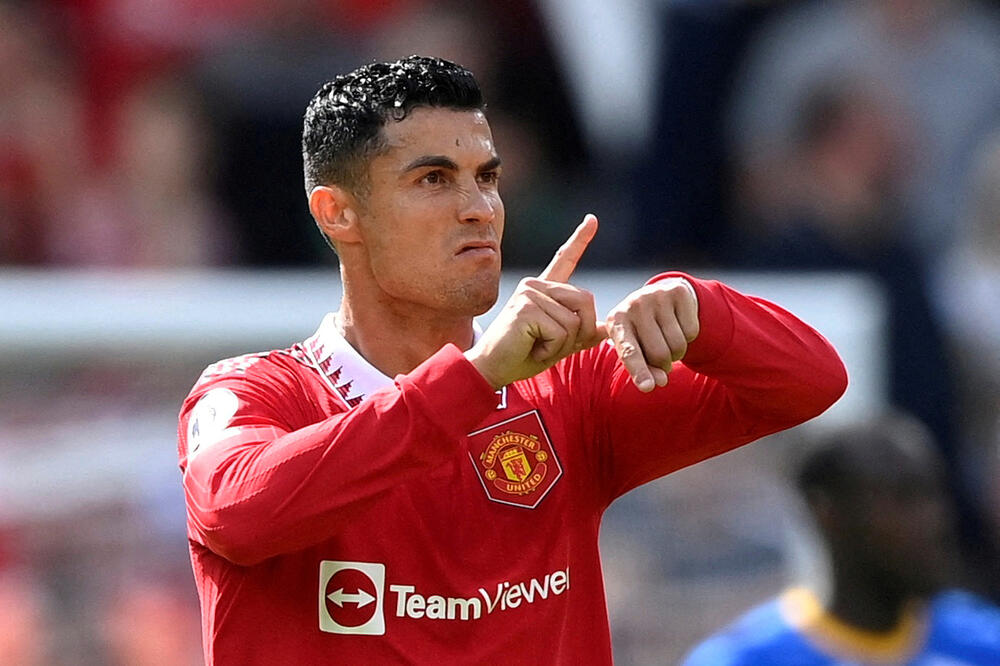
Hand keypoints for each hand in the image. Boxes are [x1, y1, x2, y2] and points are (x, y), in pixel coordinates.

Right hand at [466, 214, 606, 388]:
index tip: (592, 219)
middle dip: (579, 332)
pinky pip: (561, 331)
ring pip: (575, 321)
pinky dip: (552, 348)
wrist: (490, 368)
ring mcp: (530, 294)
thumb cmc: (521, 357)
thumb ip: (582, 334)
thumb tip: (609, 328)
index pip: (565, 259)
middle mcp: (536, 285)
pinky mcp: (526, 308)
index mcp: (543, 290)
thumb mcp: (558, 344)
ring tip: (537, 347)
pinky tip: (531, 348)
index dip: (580, 240)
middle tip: (550, 346)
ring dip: (562, 344)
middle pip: (586, 301)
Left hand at [605, 278, 699, 392]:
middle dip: (664, 364)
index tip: (647, 388)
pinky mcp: (677, 292)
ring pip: (678, 345)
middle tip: (661, 356)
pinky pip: (692, 331)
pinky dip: (689, 336)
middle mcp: (634, 305)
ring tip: (667, 340)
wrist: (658, 295)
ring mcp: (655, 296)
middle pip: (659, 354)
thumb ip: (642, 368)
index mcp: (616, 321)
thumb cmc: (641, 330)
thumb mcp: (634, 346)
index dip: (639, 371)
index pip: (629, 352)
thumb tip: (660, 382)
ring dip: (677, 353)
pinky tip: (678, 324)